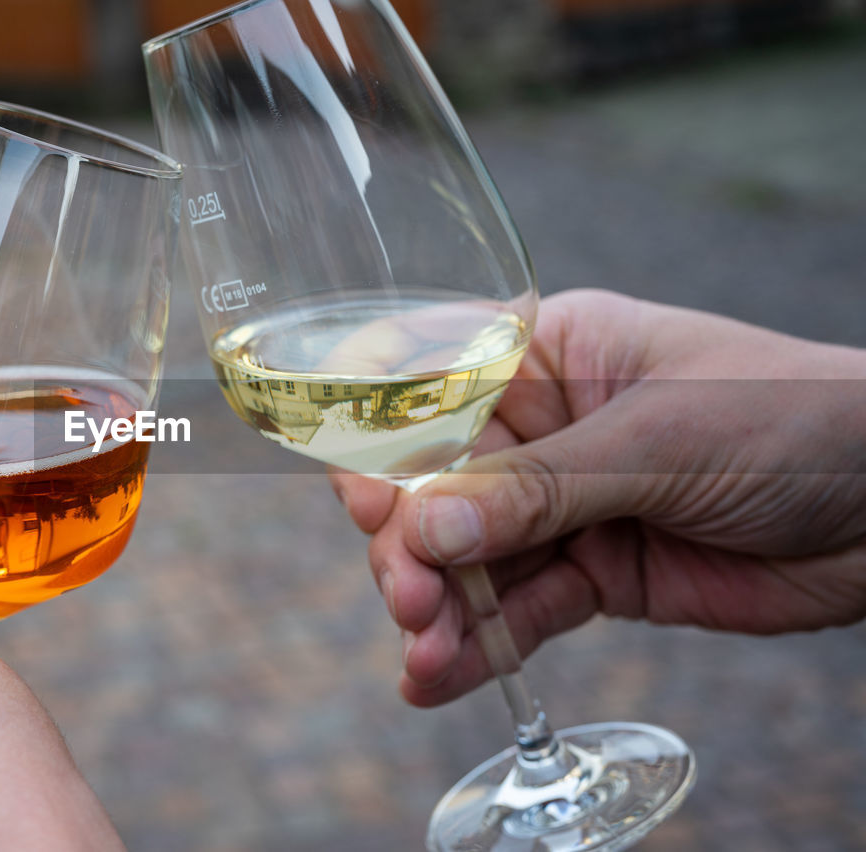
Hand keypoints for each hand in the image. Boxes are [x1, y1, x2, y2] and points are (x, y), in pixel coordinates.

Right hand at [331, 289, 865, 706]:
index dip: (383, 436)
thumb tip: (424, 528)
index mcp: (549, 355)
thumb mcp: (657, 442)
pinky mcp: (593, 575)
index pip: (433, 384)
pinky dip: (478, 647)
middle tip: (409, 592)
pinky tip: (435, 677)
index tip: (363, 495)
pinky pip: (518, 611)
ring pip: (467, 556)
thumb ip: (536, 490)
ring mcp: (563, 505)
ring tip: (424, 648)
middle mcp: (542, 427)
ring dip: (437, 605)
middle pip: (435, 482)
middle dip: (410, 540)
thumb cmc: (791, 422)